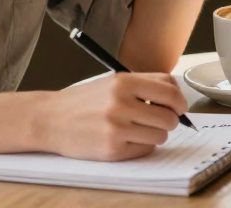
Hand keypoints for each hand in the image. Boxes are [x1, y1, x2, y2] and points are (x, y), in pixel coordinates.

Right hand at [40, 72, 188, 160]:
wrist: (49, 119)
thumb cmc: (85, 101)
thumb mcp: (112, 82)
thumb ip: (144, 85)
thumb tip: (177, 98)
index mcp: (124, 82)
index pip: (170, 91)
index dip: (180, 101)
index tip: (179, 107)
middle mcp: (121, 103)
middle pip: (169, 117)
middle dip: (170, 121)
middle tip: (160, 121)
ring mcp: (116, 127)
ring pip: (160, 135)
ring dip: (155, 134)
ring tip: (139, 129)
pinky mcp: (111, 149)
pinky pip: (144, 149)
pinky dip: (141, 146)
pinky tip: (125, 139)